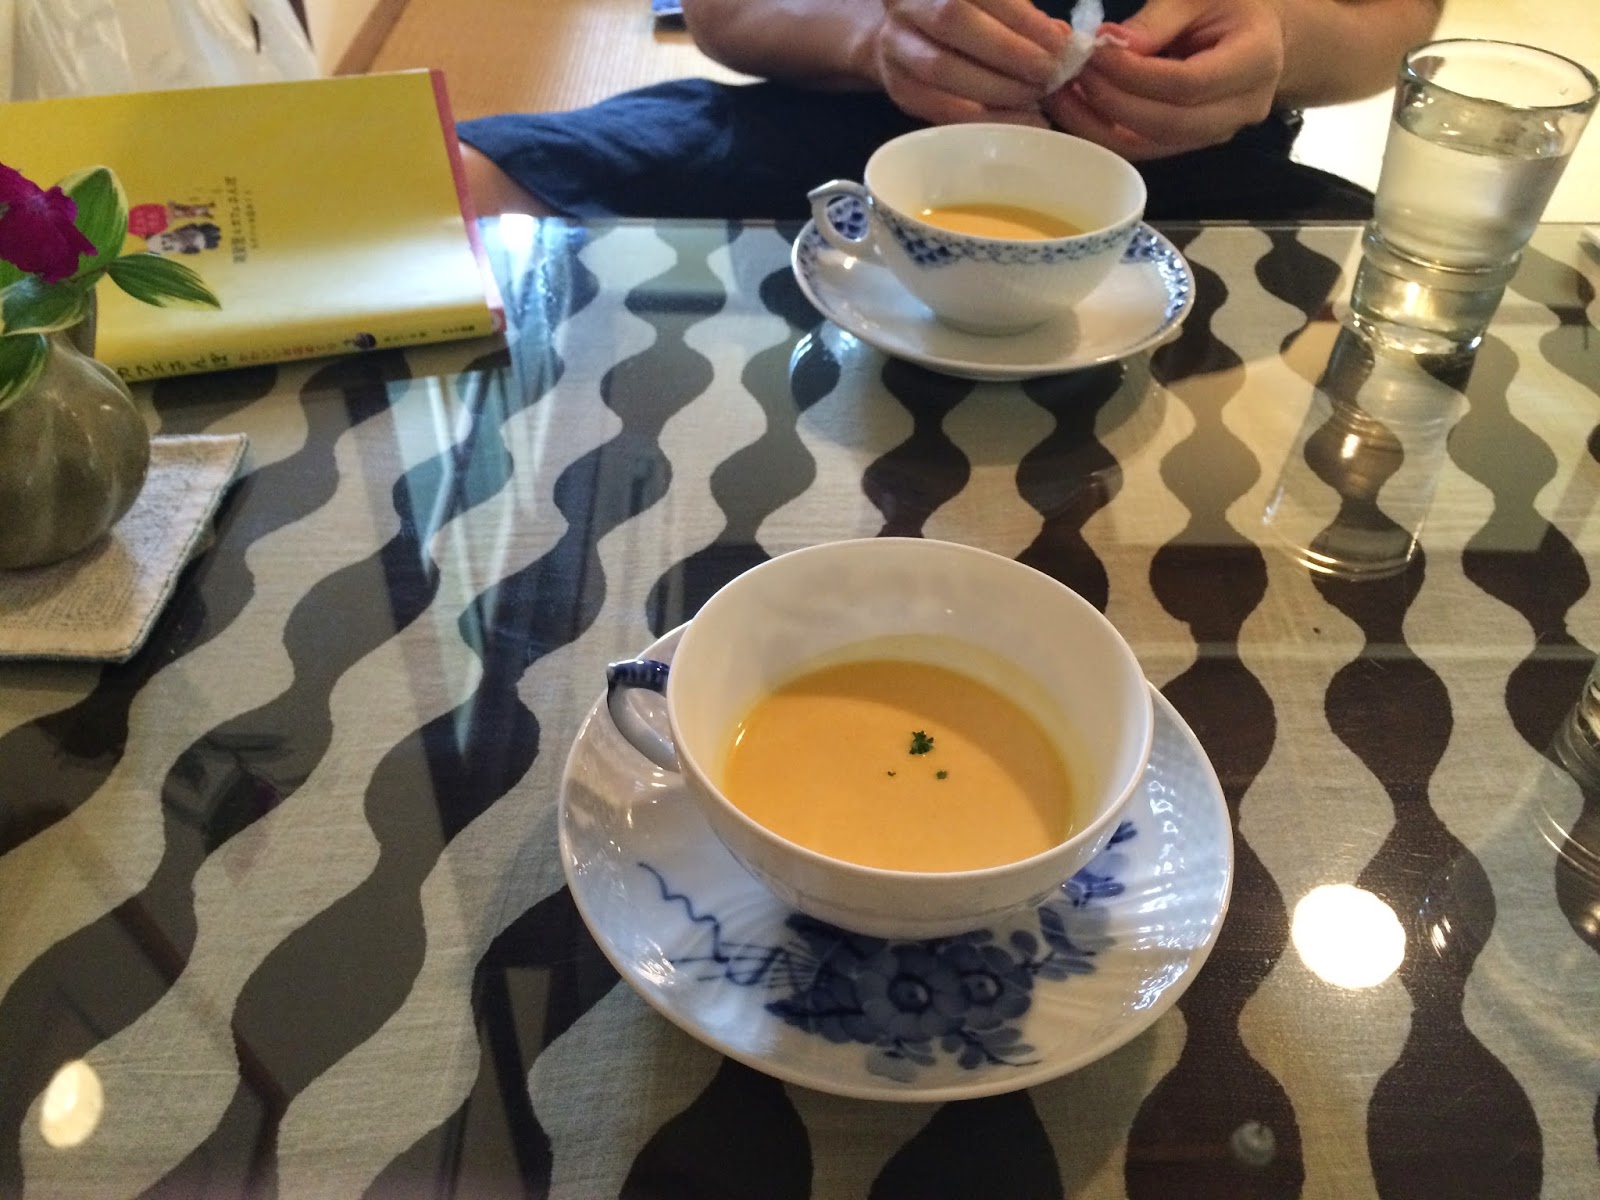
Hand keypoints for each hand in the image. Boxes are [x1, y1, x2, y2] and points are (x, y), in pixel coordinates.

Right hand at [867, 0, 1071, 125]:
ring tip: (1036, 98)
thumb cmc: (968, 18)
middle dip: (1008, 52)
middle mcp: (906, 7)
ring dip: (995, 88)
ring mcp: (895, 49)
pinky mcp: (899, 91)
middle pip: (953, 22)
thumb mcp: (993, 6)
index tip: (1060, 44)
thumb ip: (1024, 17)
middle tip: (1049, 75)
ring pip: (941, 69)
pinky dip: (982, 119)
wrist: (908, 37)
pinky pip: (937, 109)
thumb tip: (1062, 40)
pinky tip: (1018, 122)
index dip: (1022, 19)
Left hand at [1043, 0, 1287, 158]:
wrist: (1257, 34)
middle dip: (1111, 101)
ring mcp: (1214, 134)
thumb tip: (1111, 43)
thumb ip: (1158, 18)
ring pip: (1149, 145)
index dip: (1135, 73)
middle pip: (1166, 123)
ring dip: (1097, 123)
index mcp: (1255, 62)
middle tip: (1072, 73)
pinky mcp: (1187, 144)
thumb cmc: (1229, 5)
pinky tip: (1076, 107)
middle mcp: (1240, 109)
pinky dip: (1103, 131)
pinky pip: (1141, 148)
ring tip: (1062, 93)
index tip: (1095, 51)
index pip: (1187, 84)